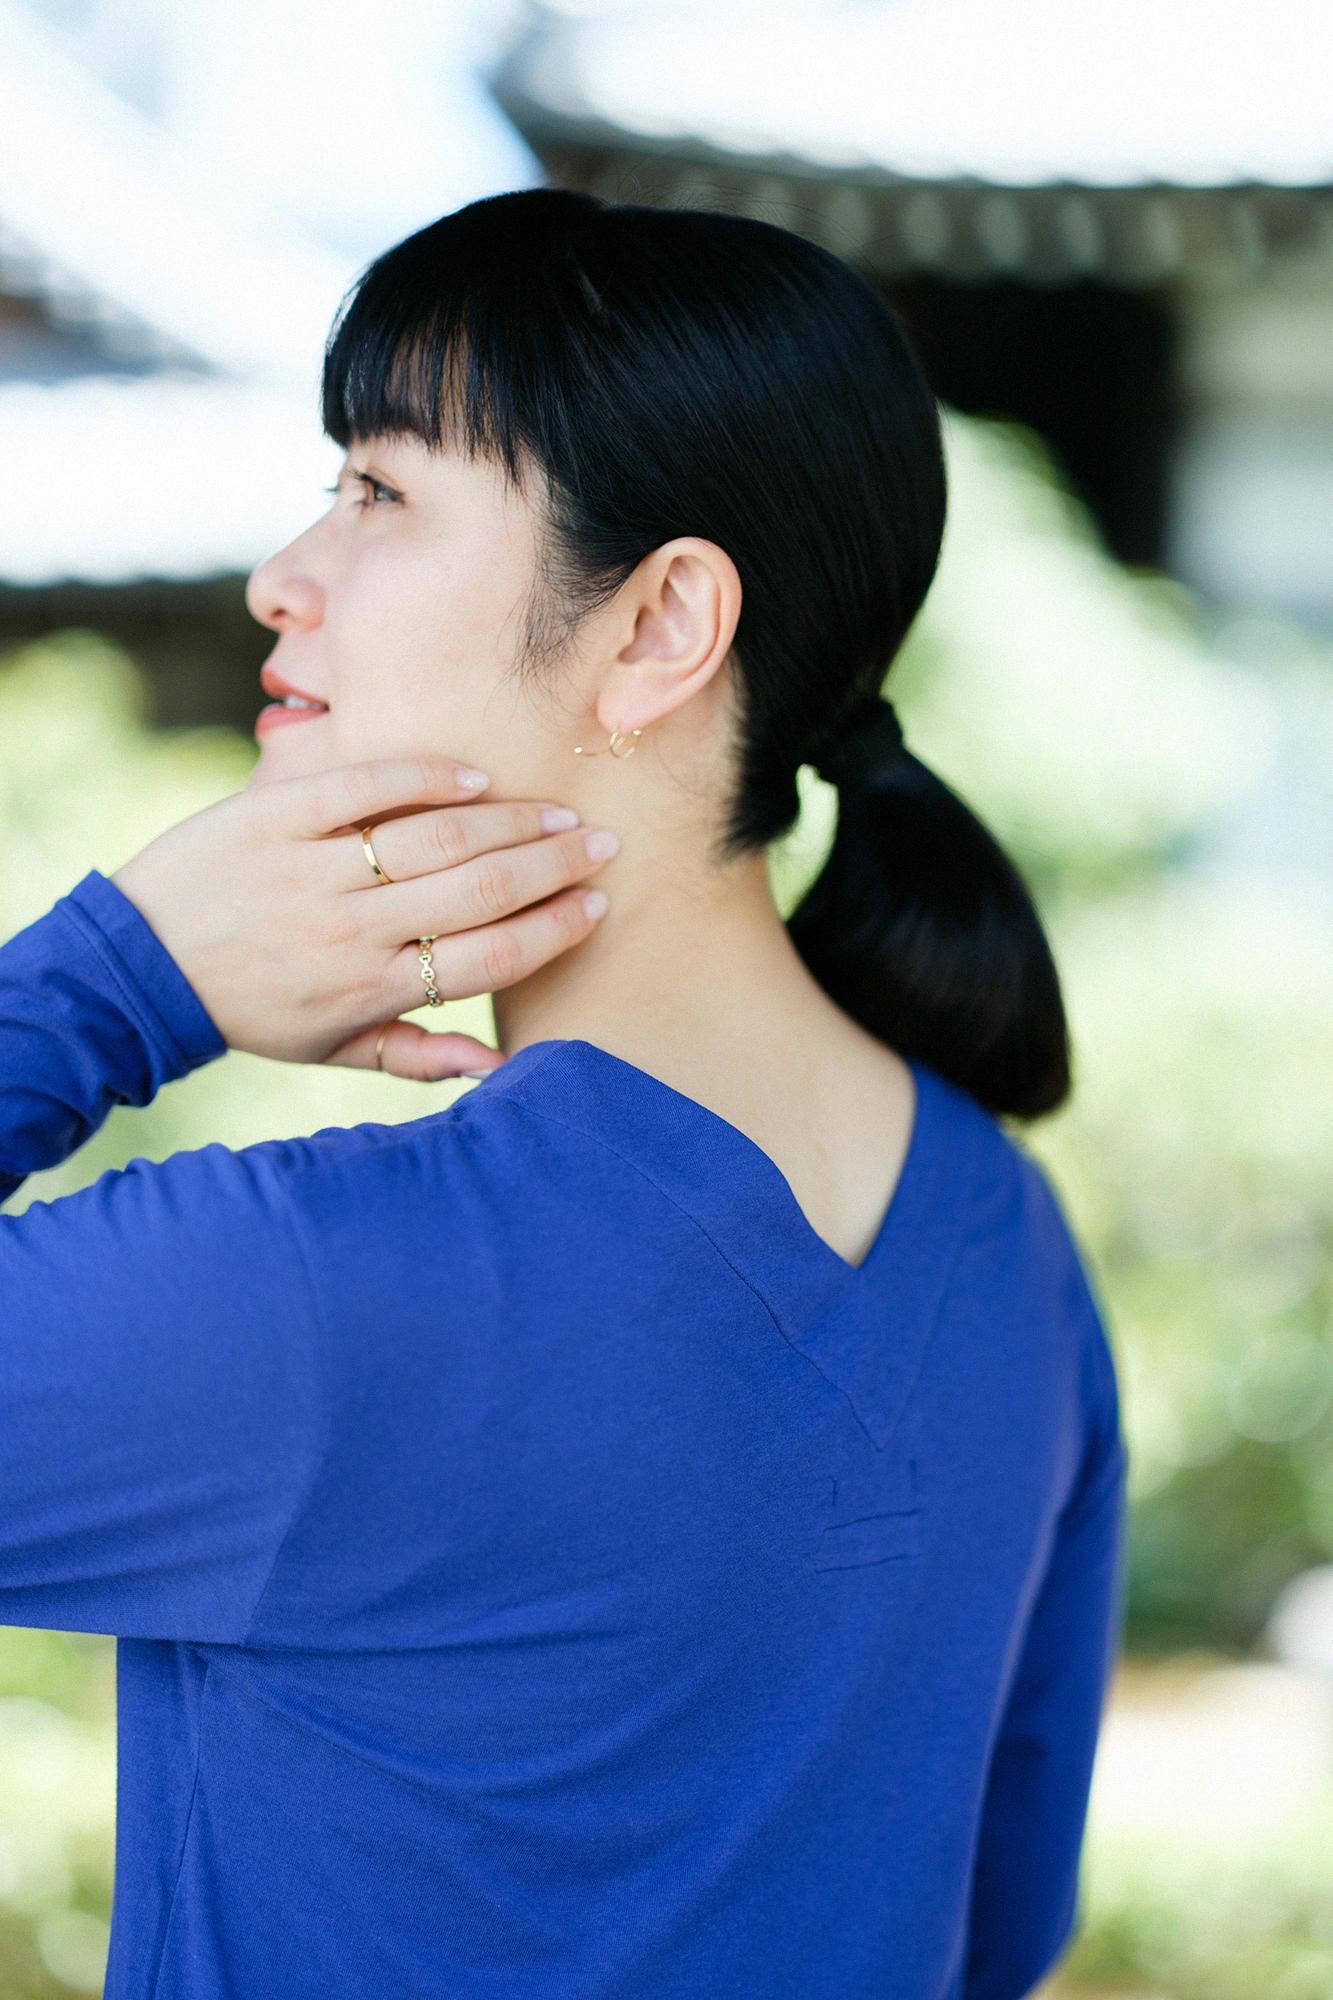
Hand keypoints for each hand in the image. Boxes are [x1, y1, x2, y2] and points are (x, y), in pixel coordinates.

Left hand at [108, 754, 615, 1080]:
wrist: (142, 963)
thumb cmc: (252, 1010)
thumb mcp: (331, 1049)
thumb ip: (417, 1056)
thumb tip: (499, 1070)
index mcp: (372, 988)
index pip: (489, 956)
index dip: (554, 928)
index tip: (598, 904)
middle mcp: (351, 929)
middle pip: (478, 891)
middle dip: (552, 866)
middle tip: (600, 844)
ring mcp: (313, 867)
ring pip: (434, 838)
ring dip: (509, 822)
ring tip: (556, 812)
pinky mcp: (276, 813)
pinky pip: (364, 787)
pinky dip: (424, 778)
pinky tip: (474, 776)